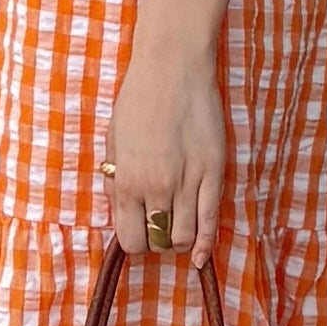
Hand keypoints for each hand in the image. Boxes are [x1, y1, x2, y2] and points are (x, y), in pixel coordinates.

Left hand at [101, 38, 226, 260]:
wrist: (173, 68)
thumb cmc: (138, 99)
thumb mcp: (112, 140)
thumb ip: (115, 178)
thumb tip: (118, 207)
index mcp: (127, 181)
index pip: (130, 239)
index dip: (135, 242)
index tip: (139, 232)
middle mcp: (156, 188)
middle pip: (158, 242)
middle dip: (157, 241)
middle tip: (158, 226)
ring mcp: (188, 182)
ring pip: (185, 237)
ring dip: (180, 239)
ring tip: (177, 225)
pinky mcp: (214, 173)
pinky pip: (211, 221)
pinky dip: (206, 244)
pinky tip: (201, 257)